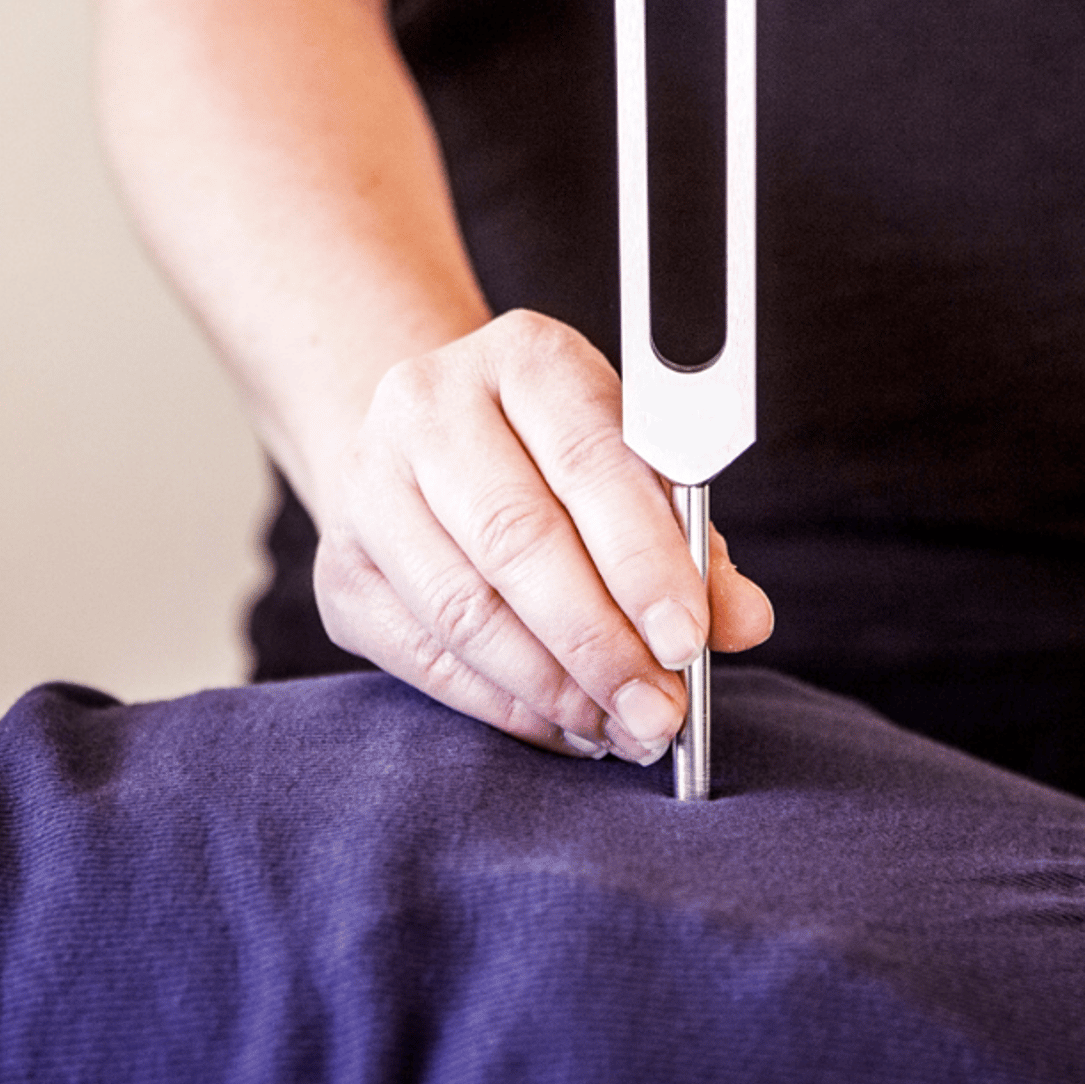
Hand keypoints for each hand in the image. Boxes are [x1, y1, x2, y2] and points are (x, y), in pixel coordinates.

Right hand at [308, 309, 773, 764]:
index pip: (588, 460)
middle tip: (660, 710)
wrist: (430, 446)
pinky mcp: (341, 570)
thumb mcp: (634, 466)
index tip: (690, 639)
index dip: (641, 559)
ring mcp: (369, 486)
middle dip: (600, 642)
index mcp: (524, 356)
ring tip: (621, 727)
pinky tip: (565, 725)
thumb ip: (692, 541)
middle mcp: (429, 405)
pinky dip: (505, 705)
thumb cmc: (556, 460)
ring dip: (556, 688)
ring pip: (465, 610)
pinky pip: (427, 657)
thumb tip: (743, 621)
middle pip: (517, 539)